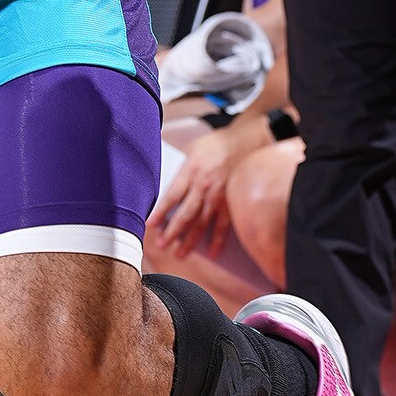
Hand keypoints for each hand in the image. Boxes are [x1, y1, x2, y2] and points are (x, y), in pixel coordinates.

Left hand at [146, 125, 242, 260]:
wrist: (244, 141)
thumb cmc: (214, 145)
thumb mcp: (190, 148)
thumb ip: (177, 165)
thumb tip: (157, 177)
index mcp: (190, 171)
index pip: (172, 195)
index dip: (161, 212)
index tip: (151, 225)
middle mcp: (204, 186)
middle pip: (186, 214)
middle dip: (172, 232)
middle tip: (162, 245)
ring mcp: (219, 196)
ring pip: (203, 223)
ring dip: (191, 241)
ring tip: (180, 254)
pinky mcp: (232, 202)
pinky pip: (224, 225)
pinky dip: (218, 240)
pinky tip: (211, 252)